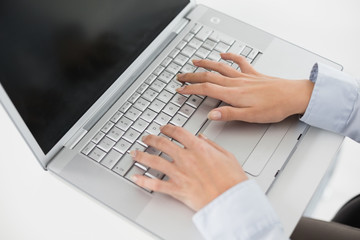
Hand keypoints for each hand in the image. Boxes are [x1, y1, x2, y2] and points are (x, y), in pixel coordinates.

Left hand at [131, 124, 247, 210]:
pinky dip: (144, 181)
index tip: (164, 128)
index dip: (168, 128)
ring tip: (134, 152)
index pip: (178, 132)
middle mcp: (186, 158)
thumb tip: (202, 137)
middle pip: (162, 143)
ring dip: (142, 155)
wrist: (232, 201)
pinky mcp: (177, 189)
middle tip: (146, 138)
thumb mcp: (227, 155)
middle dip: (151, 139)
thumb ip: (212, 144)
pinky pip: (156, 184)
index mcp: (199, 148)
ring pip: (154, 161)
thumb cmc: (233, 180)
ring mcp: (179, 174)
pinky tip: (135, 177)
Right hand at [176, 53, 313, 122]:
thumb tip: (211, 115)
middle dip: (193, 76)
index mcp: (233, 94)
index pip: (206, 89)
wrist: (294, 96)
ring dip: (206, 64)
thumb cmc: (275, 107)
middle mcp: (237, 83)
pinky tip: (224, 55)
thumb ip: (229, 114)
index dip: (191, 89)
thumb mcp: (250, 116)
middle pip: (209, 77)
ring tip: (195, 62)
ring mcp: (245, 77)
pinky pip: (240, 62)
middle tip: (181, 76)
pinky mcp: (253, 74)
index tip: (181, 90)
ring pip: (221, 67)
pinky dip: (230, 56)